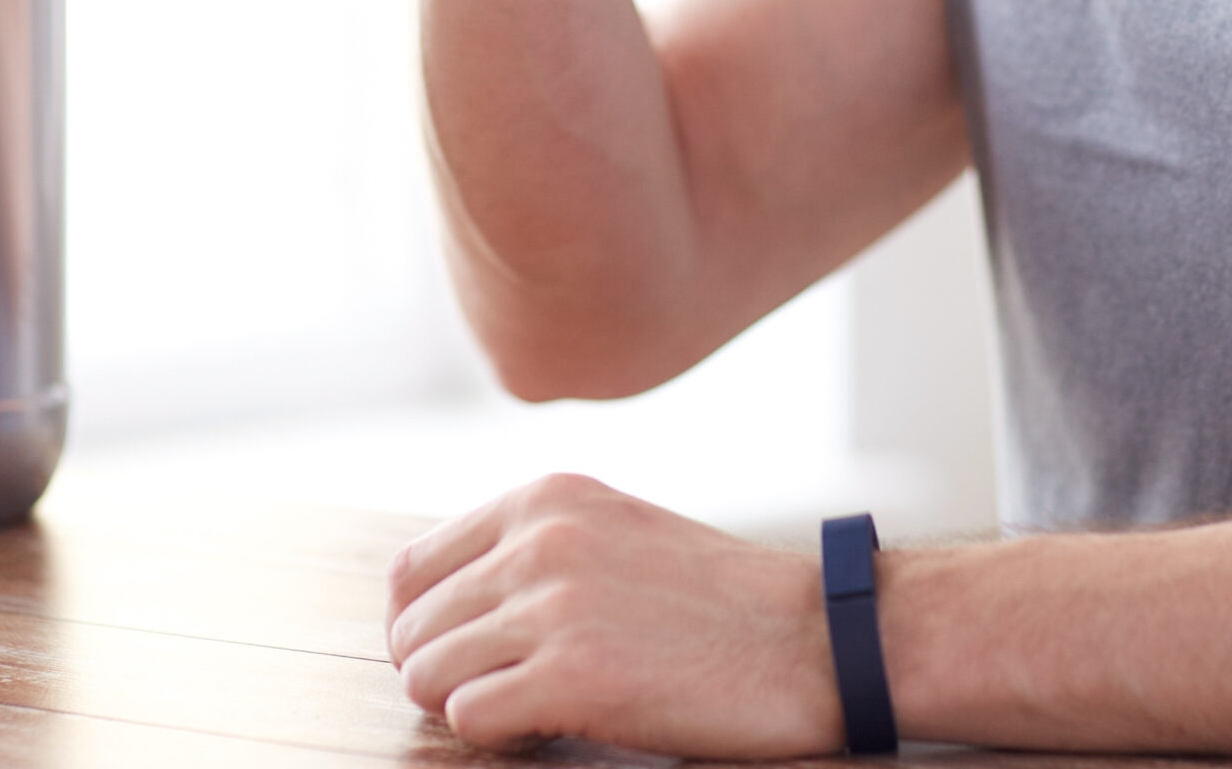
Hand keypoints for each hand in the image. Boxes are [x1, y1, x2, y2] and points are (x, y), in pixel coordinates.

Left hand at [385, 473, 842, 756]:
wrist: (820, 638)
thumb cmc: (722, 601)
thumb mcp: (615, 532)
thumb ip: (532, 550)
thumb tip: (440, 610)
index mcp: (544, 498)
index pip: (413, 571)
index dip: (428, 627)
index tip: (470, 658)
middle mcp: (538, 540)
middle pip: (411, 629)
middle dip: (445, 674)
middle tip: (508, 694)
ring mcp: (553, 606)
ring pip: (425, 675)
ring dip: (468, 706)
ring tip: (534, 709)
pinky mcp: (574, 675)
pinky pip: (469, 718)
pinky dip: (499, 734)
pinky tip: (554, 725)